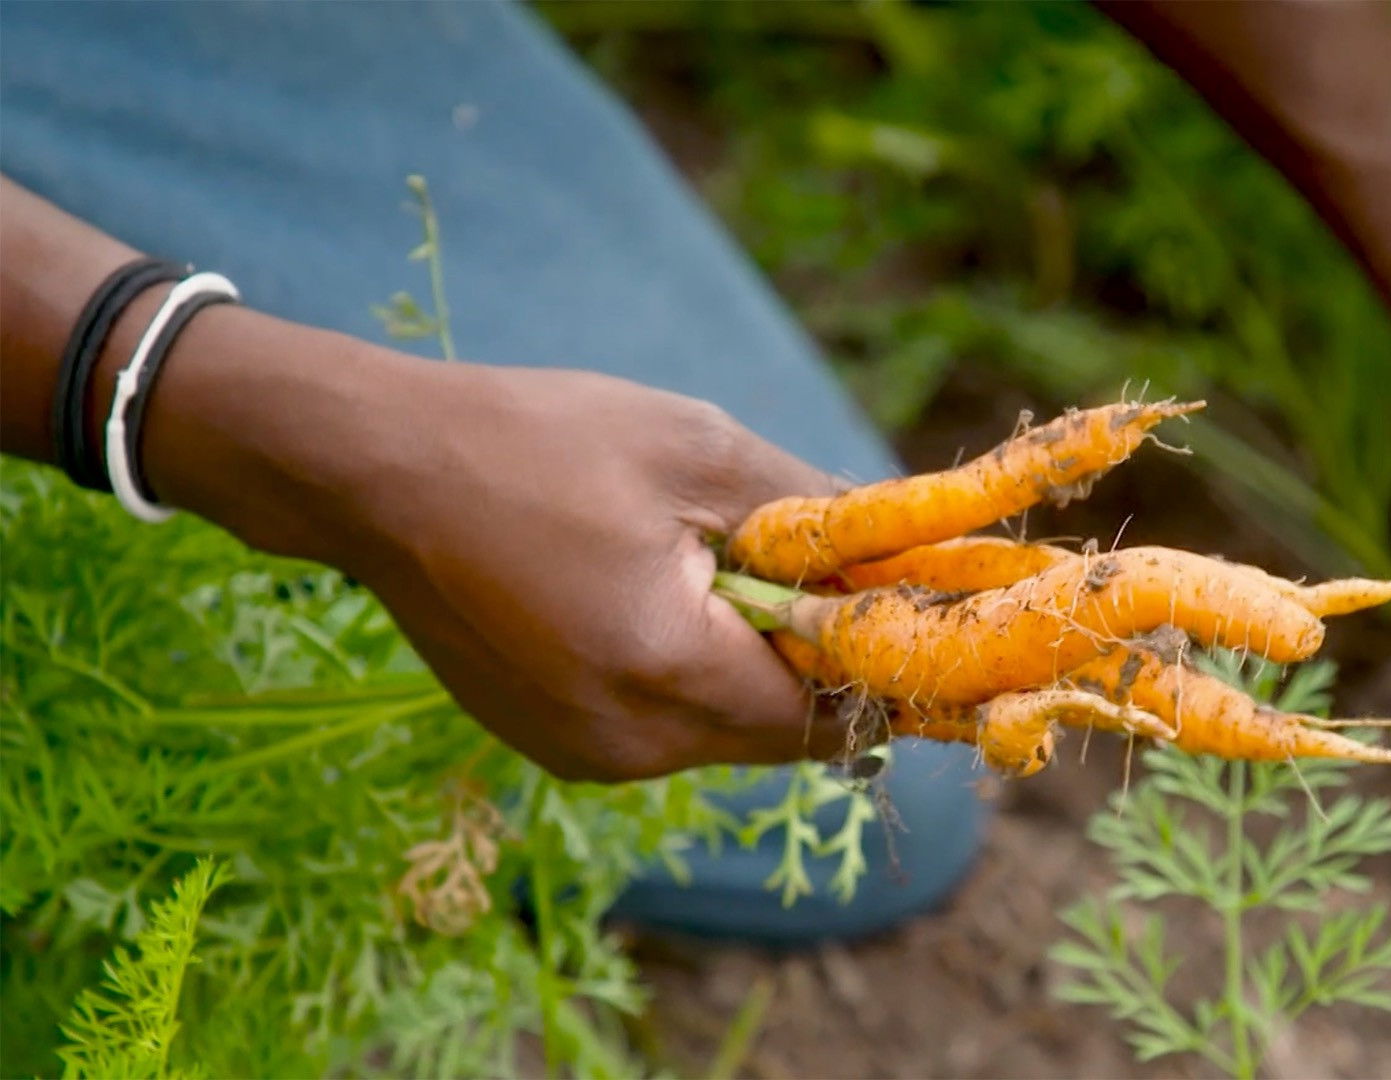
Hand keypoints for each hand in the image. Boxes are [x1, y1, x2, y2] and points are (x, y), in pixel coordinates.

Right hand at [142, 308, 839, 780]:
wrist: (379, 471)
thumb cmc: (540, 442)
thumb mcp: (701, 452)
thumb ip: (819, 518)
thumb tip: (911, 560)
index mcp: (664, 672)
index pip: (825, 717)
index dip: (876, 669)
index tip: (903, 613)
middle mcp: (626, 742)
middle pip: (777, 735)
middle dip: (815, 667)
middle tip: (820, 576)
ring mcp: (582, 754)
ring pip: (721, 736)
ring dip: (749, 671)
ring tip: (723, 572)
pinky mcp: (552, 745)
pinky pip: (661, 730)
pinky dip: (687, 679)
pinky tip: (659, 598)